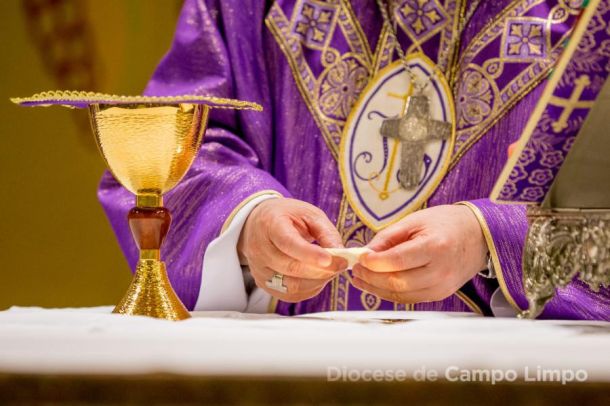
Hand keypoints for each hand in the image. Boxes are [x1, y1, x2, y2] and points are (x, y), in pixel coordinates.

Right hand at [238, 198, 346, 301]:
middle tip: (342, 264)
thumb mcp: (309, 214)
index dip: (309, 254)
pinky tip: (318, 278)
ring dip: (318, 281)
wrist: (258, 224)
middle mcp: (259, 249)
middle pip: (292, 267)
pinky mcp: (264, 283)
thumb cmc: (287, 217)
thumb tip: (341, 254)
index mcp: (270, 225)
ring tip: (331, 270)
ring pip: (292, 286)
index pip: (288, 243)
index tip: (330, 259)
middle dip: (322, 270)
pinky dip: (309, 289)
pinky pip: (290, 294)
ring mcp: (259, 269)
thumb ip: (326, 233)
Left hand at [352, 205, 487, 303]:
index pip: (398, 261)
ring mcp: (442, 287)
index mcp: (435, 247)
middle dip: (371, 277)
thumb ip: (388, 237)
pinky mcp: (440, 295)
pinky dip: (389, 293)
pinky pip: (408, 298)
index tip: (359, 257)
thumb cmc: (446, 223)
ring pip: (400, 295)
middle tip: (356, 269)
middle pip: (397, 282)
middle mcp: (441, 271)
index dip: (374, 262)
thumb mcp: (415, 220)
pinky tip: (376, 284)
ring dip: (376, 288)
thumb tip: (366, 253)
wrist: (478, 236)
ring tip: (360, 278)